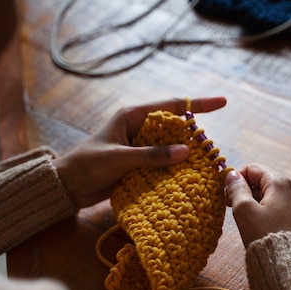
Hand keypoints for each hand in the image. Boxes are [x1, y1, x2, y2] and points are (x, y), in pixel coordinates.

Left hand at [54, 97, 226, 207]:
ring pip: (169, 146)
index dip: (198, 104)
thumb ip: (151, 155)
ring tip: (204, 165)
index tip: (223, 102)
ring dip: (184, 154)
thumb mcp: (119, 158)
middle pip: (174, 126)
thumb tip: (186, 150)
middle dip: (193, 135)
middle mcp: (138, 128)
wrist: (68, 187)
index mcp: (132, 116)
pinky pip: (161, 162)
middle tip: (211, 149)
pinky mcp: (138, 163)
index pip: (172, 106)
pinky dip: (173, 168)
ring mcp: (139, 146)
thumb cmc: (88, 165)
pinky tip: (186, 177)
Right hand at [225, 163, 290, 246]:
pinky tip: (259, 227)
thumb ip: (236, 189)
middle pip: (262, 182)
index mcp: (280, 182)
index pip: (252, 169)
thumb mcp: (244, 210)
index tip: (226, 195)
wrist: (289, 265)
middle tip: (231, 207)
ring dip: (254, 203)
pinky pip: (279, 209)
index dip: (236, 179)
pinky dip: (266, 213)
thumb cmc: (265, 235)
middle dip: (245, 191)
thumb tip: (231, 175)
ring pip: (270, 196)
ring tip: (244, 220)